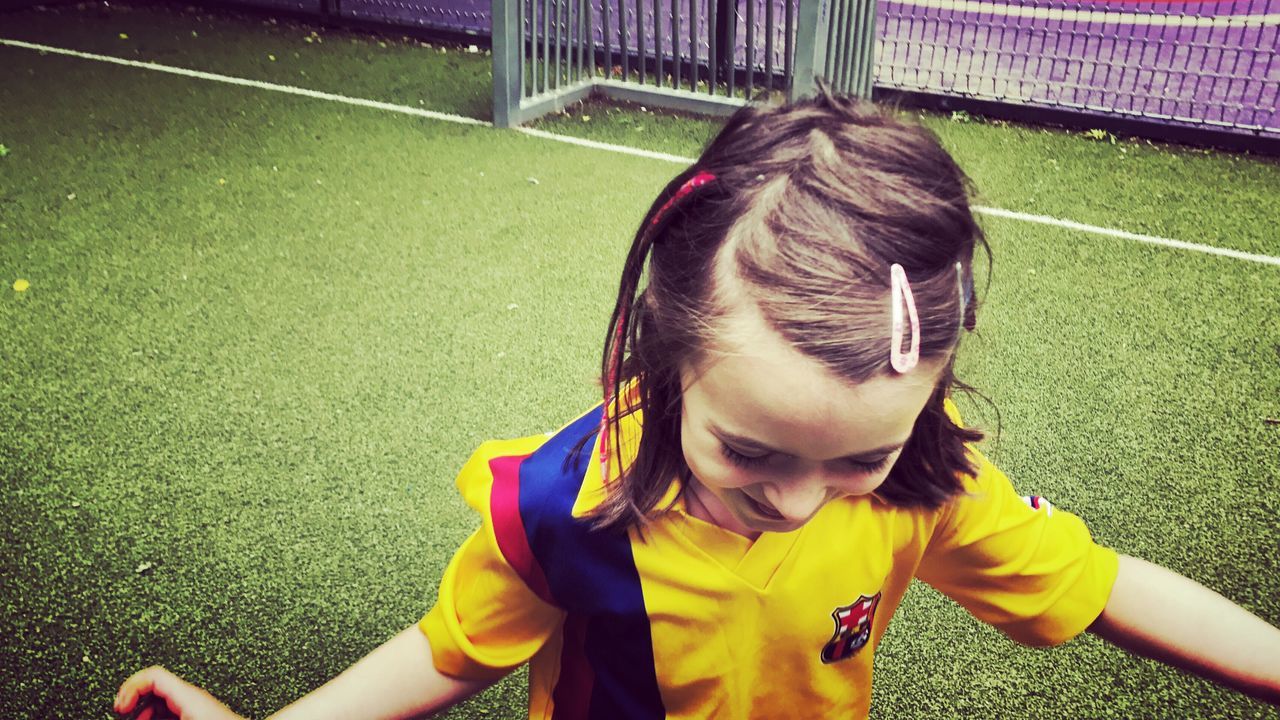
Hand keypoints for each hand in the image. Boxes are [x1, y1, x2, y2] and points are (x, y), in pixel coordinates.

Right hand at [115, 666, 246, 719]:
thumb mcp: (183, 717)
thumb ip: (154, 714)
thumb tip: (137, 714)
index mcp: (189, 694)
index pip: (153, 674)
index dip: (130, 686)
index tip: (120, 704)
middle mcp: (195, 696)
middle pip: (156, 686)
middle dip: (136, 701)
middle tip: (125, 714)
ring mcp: (200, 704)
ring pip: (165, 700)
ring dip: (146, 711)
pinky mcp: (204, 712)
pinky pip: (175, 709)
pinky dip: (160, 715)